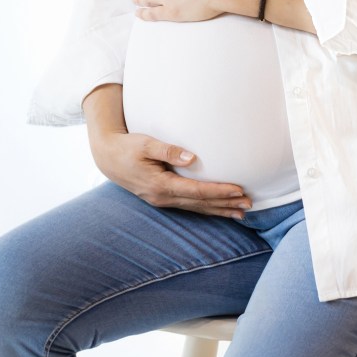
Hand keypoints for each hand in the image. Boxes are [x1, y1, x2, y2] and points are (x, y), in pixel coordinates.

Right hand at [90, 129, 252, 216]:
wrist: (108, 158)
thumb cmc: (128, 147)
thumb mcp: (146, 143)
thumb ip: (169, 150)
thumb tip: (192, 158)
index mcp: (160, 185)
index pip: (196, 191)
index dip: (219, 191)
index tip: (238, 190)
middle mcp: (163, 197)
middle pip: (200, 204)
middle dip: (225, 204)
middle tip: (249, 204)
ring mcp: (162, 200)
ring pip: (196, 208)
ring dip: (219, 210)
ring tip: (241, 212)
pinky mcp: (163, 198)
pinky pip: (190, 206)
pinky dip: (207, 209)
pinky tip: (219, 209)